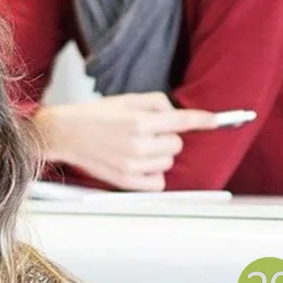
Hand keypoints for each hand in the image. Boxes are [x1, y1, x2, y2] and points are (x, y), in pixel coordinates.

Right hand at [36, 94, 216, 191]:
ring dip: (160, 155)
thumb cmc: (95, 115)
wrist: (66, 133)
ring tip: (138, 147)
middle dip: (167, 137)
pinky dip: (154, 174)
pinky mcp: (125, 181)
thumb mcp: (126, 100)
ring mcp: (131, 165)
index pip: (182, 121)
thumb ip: (156, 103)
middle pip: (177, 144)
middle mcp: (137, 145)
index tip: (216, 121)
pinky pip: (158, 182)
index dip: (203, 120)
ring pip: (168, 163)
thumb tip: (177, 114)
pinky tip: (140, 164)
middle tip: (147, 133)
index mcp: (138, 122)